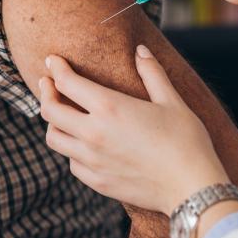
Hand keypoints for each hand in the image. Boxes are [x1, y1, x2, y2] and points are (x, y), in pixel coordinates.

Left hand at [39, 46, 229, 215]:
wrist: (191, 187)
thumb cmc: (186, 140)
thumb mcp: (171, 100)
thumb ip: (152, 73)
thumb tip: (140, 50)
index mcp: (110, 107)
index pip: (67, 83)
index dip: (56, 68)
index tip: (52, 60)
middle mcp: (93, 133)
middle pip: (50, 111)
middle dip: (45, 92)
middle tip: (47, 83)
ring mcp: (92, 160)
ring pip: (54, 139)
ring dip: (53, 122)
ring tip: (61, 114)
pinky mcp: (97, 182)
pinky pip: (71, 162)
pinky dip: (70, 149)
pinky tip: (82, 144)